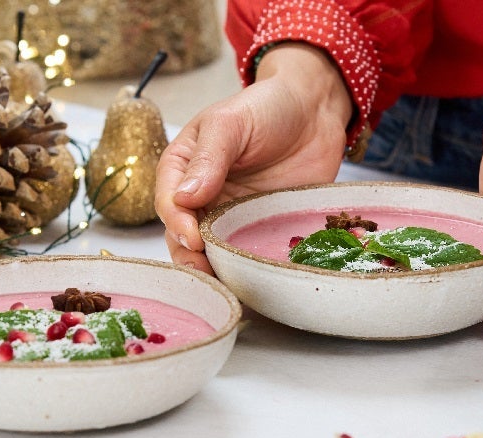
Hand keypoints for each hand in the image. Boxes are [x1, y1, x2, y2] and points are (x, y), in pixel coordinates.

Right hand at [155, 43, 351, 273]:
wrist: (313, 112)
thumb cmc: (266, 107)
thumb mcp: (230, 122)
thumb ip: (208, 158)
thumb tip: (184, 198)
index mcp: (182, 168)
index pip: (169, 201)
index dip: (178, 222)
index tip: (193, 237)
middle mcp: (201, 197)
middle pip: (183, 236)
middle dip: (190, 257)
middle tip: (204, 271)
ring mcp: (230, 217)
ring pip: (212, 252)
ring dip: (215, 270)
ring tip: (225, 285)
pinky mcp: (258, 230)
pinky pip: (248, 254)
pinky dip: (248, 269)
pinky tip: (254, 281)